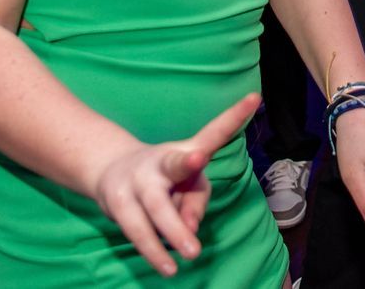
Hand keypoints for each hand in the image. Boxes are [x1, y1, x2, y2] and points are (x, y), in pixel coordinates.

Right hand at [93, 94, 260, 277]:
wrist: (110, 170)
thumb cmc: (164, 179)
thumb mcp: (187, 185)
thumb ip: (195, 202)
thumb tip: (190, 228)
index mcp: (184, 151)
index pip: (213, 132)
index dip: (233, 117)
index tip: (254, 100)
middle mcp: (160, 161)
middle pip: (176, 167)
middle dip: (187, 173)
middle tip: (200, 174)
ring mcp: (137, 182)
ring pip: (155, 207)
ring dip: (172, 231)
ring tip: (189, 254)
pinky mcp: (118, 205)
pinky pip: (138, 229)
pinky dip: (154, 249)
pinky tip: (166, 265)